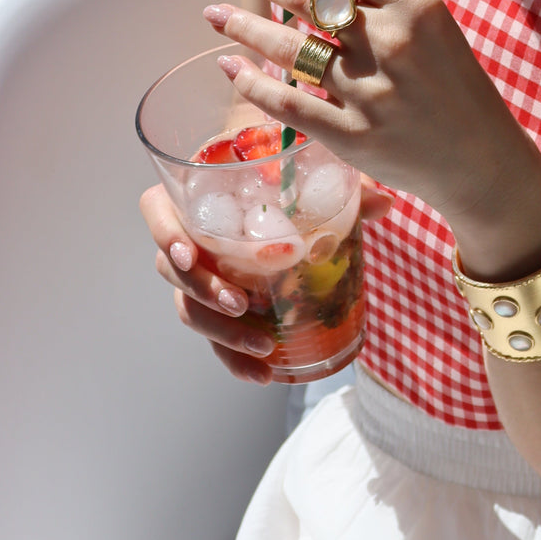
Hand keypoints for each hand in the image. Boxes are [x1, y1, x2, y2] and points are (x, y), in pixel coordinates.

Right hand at [139, 180, 392, 383]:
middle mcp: (191, 232)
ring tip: (264, 346)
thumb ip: (346, 182)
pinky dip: (234, 357)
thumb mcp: (313, 166)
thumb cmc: (290, 165)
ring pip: (190, 308)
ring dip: (222, 332)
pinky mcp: (219, 302)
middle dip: (203, 292)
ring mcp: (202, 271)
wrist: (289, 181)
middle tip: (241, 306)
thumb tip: (383, 203)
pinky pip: (214, 334)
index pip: (157, 209)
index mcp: (199, 189)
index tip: (189, 255)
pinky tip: (263, 374)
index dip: (165, 232)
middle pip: (171, 269)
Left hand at [202, 0, 540, 240]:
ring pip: (287, 46)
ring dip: (242, 25)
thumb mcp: (432, 27)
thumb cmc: (455, 86)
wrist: (482, 160)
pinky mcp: (354, 136)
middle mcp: (393, 42)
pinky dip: (250, 82)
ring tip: (217, 14)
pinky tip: (230, 66)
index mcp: (417, 5)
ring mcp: (372, 91)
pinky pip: (287, 102)